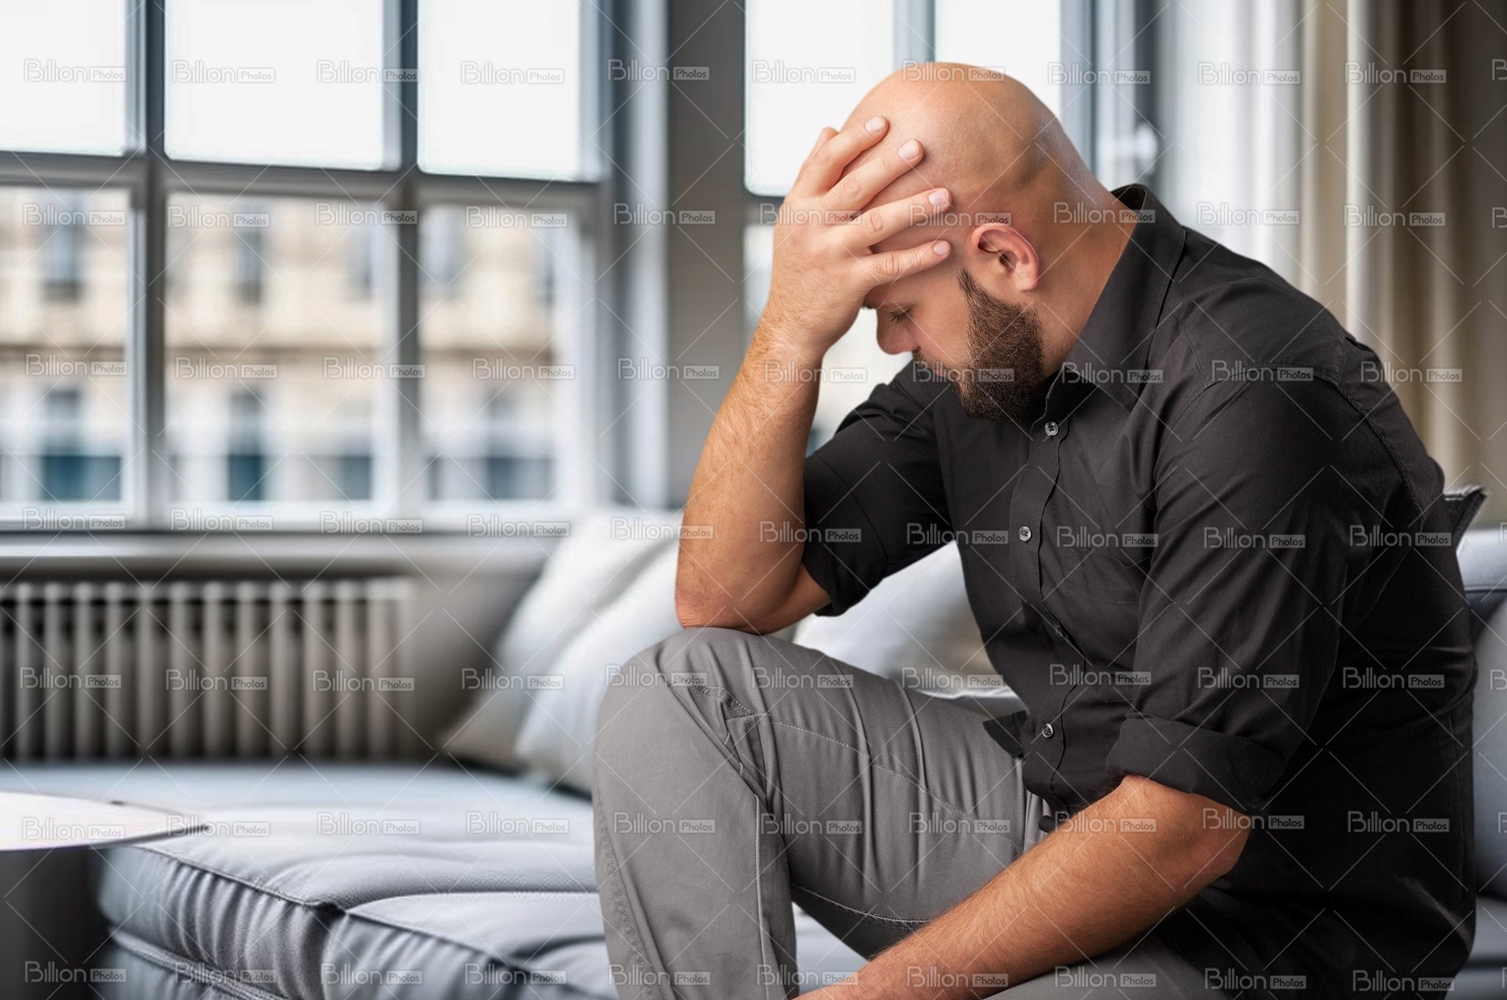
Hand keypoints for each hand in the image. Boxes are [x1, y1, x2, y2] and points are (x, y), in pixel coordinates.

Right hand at [761, 116, 952, 360]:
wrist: (790, 323)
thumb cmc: (799, 265)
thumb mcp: (794, 217)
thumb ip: (811, 174)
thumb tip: (829, 130)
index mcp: (799, 205)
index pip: (825, 162)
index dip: (854, 139)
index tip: (883, 121)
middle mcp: (812, 226)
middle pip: (855, 187)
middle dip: (889, 165)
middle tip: (920, 146)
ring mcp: (830, 255)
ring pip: (876, 223)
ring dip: (913, 207)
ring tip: (944, 194)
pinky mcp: (849, 284)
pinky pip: (890, 266)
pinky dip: (919, 256)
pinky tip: (944, 247)